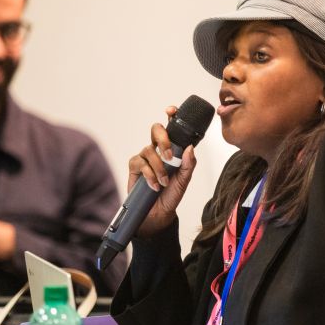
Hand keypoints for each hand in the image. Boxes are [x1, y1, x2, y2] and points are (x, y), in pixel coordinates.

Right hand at [128, 106, 197, 236]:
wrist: (159, 213)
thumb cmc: (171, 194)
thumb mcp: (184, 180)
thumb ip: (188, 164)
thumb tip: (190, 148)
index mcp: (172, 149)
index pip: (171, 127)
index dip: (171, 115)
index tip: (171, 111)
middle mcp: (157, 149)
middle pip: (156, 130)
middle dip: (163, 140)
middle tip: (170, 156)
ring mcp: (145, 157)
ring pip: (149, 150)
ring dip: (159, 167)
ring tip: (164, 182)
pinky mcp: (134, 167)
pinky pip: (140, 163)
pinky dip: (149, 174)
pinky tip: (154, 185)